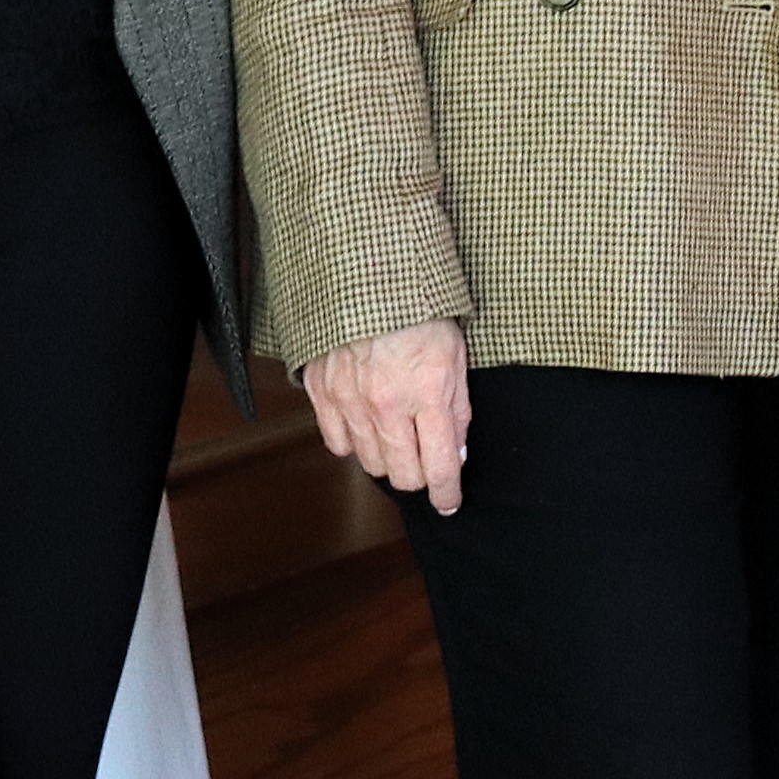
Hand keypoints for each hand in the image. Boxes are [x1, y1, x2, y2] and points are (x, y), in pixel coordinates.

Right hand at [304, 320, 471, 515]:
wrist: (368, 275)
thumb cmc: (418, 310)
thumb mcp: (456, 355)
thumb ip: (457, 409)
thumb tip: (455, 453)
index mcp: (428, 393)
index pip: (440, 466)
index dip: (447, 493)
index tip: (449, 503)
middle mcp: (387, 404)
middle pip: (403, 475)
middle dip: (419, 477)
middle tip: (424, 460)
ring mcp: (350, 400)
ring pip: (370, 463)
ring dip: (387, 459)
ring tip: (396, 437)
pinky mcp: (322, 391)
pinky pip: (337, 443)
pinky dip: (353, 442)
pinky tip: (365, 424)